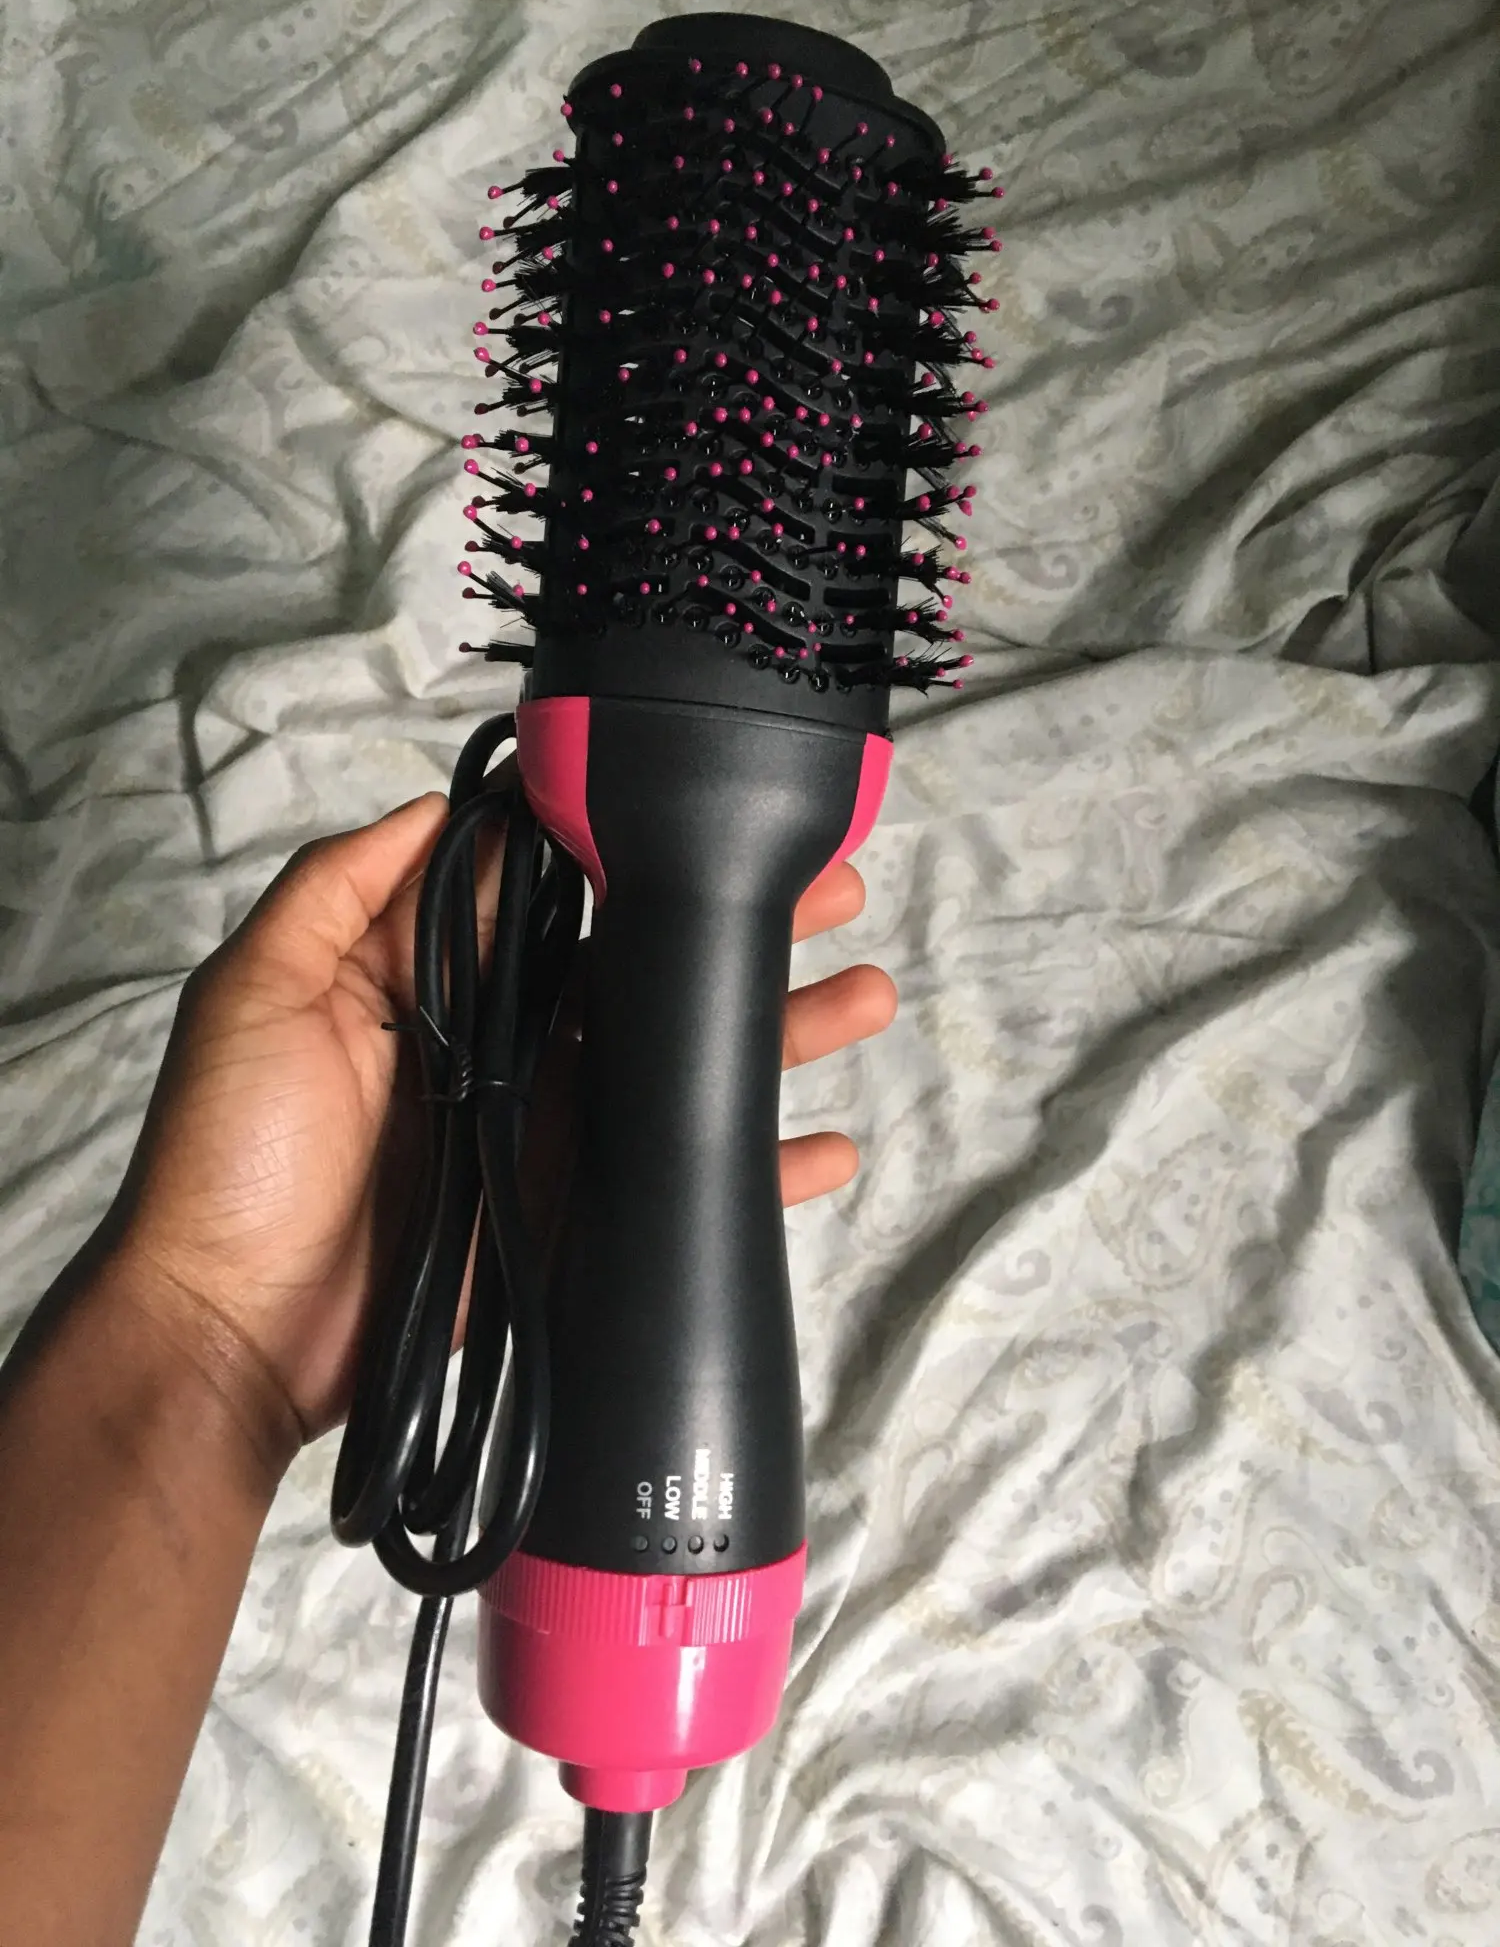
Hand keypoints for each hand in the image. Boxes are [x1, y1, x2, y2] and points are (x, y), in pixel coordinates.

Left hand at [103, 790, 896, 1458]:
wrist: (234, 1339)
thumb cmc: (234, 1158)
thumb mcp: (254, 997)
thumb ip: (337, 892)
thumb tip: (438, 802)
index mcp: (438, 983)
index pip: (556, 897)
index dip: (635, 851)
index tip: (715, 809)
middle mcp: (507, 1047)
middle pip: (643, 973)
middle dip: (740, 931)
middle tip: (836, 890)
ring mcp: (549, 1133)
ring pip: (682, 1067)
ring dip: (778, 1031)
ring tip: (867, 993)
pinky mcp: (575, 1218)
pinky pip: (679, 1186)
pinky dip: (759, 1170)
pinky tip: (828, 1145)